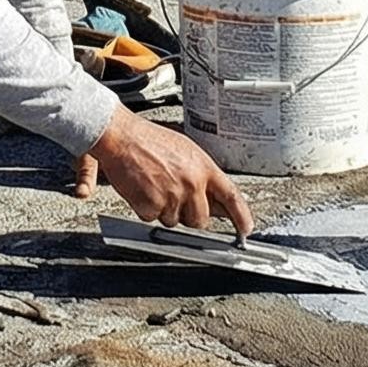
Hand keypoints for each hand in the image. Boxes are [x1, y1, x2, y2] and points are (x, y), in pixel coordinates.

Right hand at [80, 109, 254, 236]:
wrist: (122, 137)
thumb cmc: (149, 140)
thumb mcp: (186, 150)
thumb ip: (201, 175)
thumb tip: (213, 198)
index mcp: (203, 167)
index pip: (231, 197)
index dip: (241, 216)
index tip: (245, 229)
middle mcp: (192, 183)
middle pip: (200, 219)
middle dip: (188, 214)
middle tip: (173, 196)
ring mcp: (172, 196)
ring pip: (174, 221)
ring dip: (164, 210)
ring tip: (153, 185)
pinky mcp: (152, 205)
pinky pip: (152, 219)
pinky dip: (145, 208)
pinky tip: (141, 189)